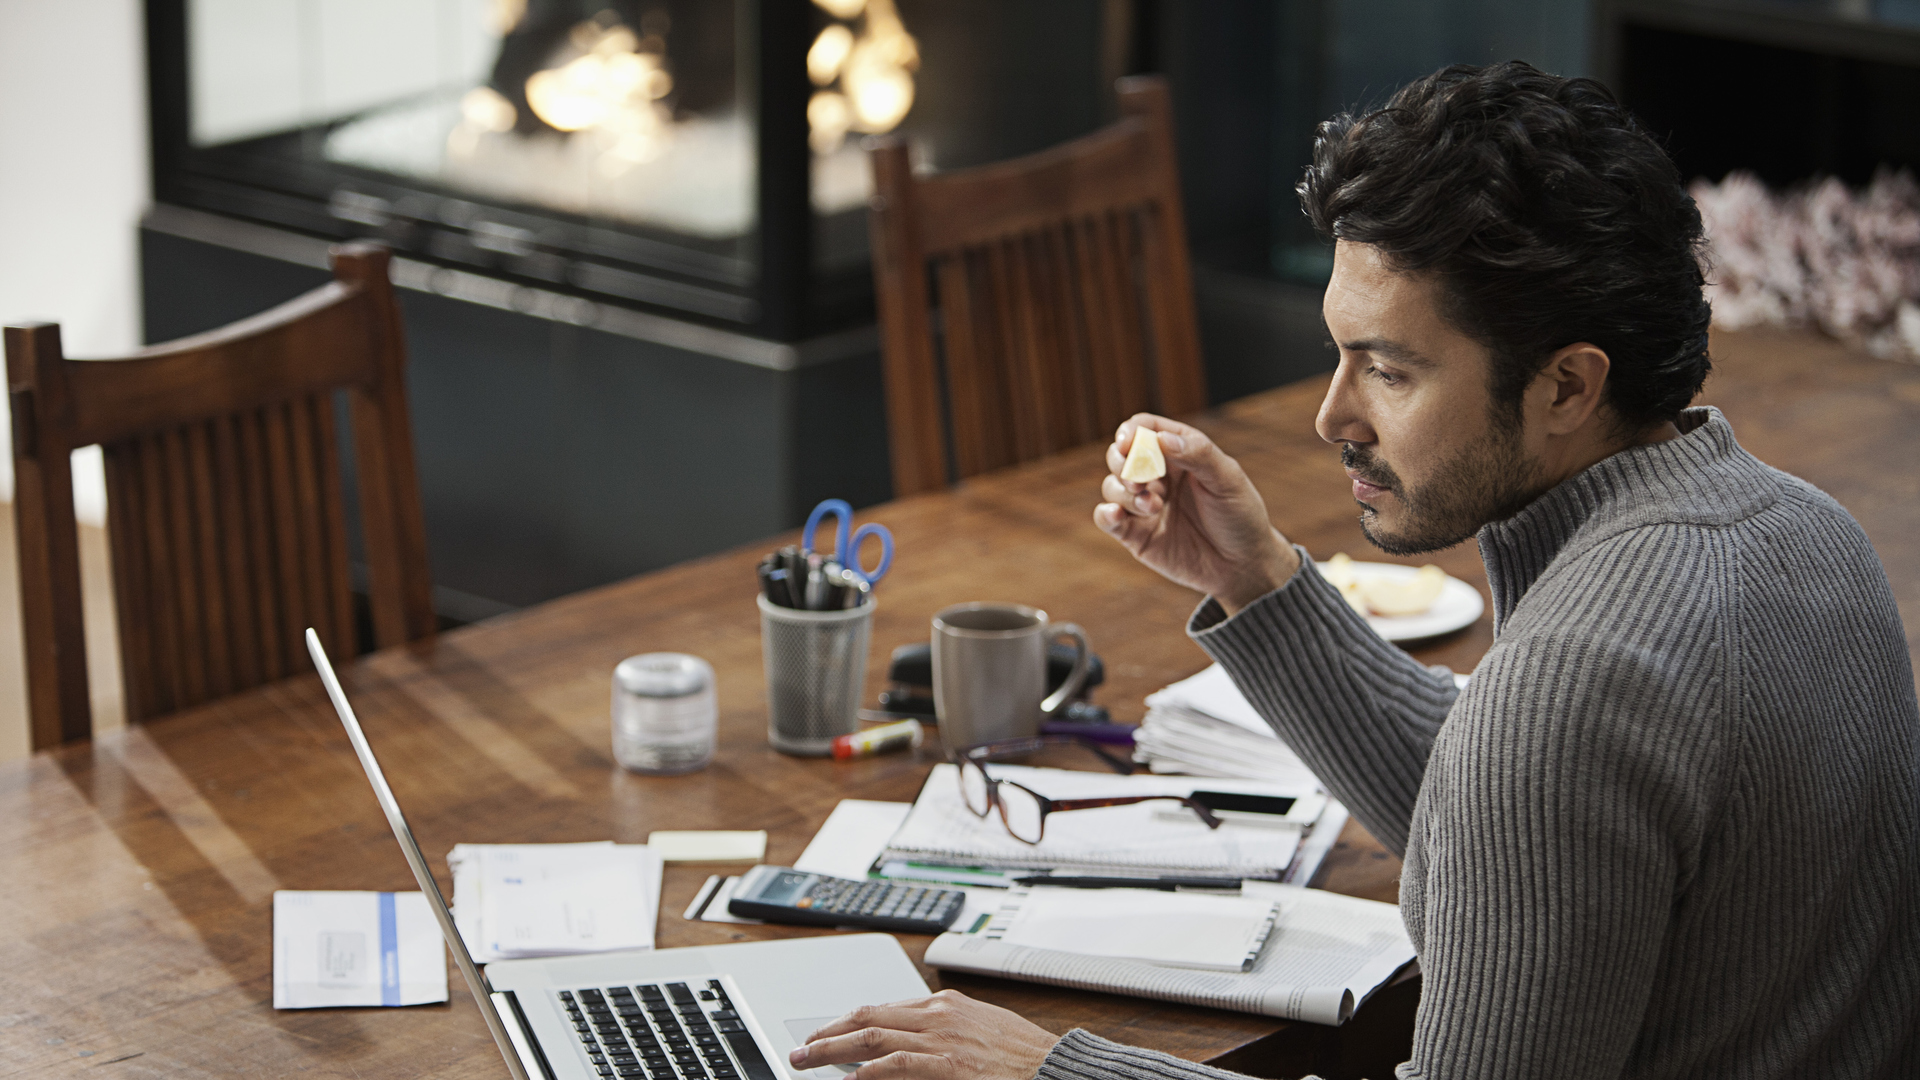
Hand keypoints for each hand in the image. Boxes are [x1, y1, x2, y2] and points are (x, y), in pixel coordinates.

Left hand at [789, 989, 1059, 1079]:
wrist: (1055, 1067)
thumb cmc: (1023, 1055)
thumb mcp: (981, 1027)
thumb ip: (946, 1027)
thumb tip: (912, 1037)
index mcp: (946, 1004)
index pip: (883, 1007)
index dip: (848, 1021)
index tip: (826, 1033)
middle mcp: (938, 1015)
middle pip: (868, 1016)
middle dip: (828, 1031)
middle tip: (801, 1046)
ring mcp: (941, 1039)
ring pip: (871, 1036)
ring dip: (831, 1049)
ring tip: (805, 1060)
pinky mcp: (947, 1065)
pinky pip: (895, 1065)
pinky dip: (866, 1072)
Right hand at [1094, 414, 1299, 613]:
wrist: (1243, 567)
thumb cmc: (1241, 516)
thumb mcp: (1228, 480)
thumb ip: (1198, 454)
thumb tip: (1161, 438)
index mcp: (1180, 454)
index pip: (1145, 429)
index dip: (1131, 431)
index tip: (1127, 443)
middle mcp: (1158, 476)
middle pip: (1121, 455)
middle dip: (1122, 463)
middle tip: (1138, 480)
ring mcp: (1144, 505)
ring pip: (1112, 486)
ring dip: (1125, 493)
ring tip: (1153, 507)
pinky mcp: (1135, 535)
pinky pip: (1106, 518)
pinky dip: (1105, 514)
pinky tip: (1116, 515)